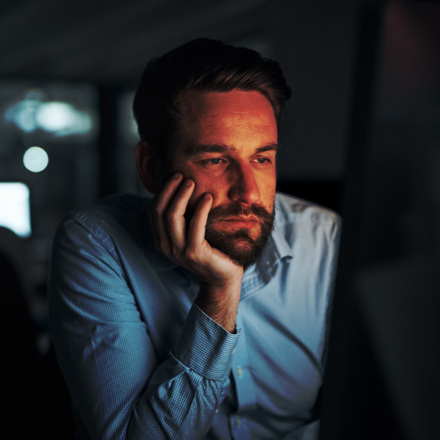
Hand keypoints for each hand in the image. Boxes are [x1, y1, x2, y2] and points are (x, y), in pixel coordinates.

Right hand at [150, 173, 242, 331]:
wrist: (222, 277)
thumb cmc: (208, 251)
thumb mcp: (189, 234)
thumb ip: (182, 219)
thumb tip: (182, 190)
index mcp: (162, 240)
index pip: (153, 211)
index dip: (162, 192)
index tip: (174, 176)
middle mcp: (166, 246)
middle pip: (160, 211)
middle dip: (169, 190)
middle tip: (181, 175)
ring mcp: (179, 250)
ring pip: (173, 216)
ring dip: (182, 196)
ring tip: (192, 182)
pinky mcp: (195, 252)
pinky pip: (195, 225)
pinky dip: (201, 209)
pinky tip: (208, 197)